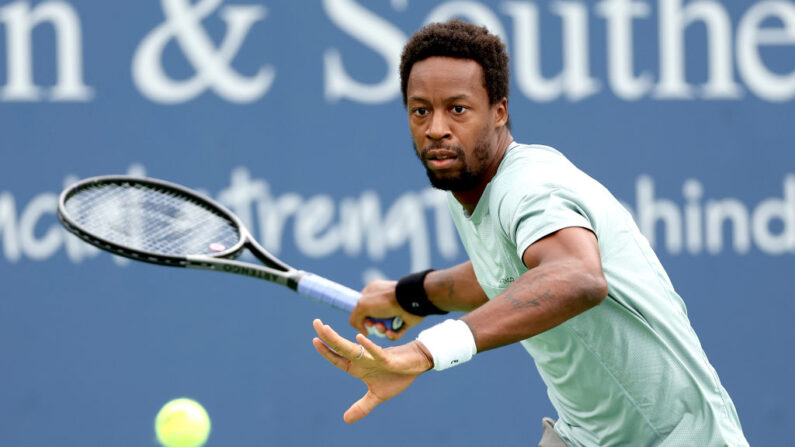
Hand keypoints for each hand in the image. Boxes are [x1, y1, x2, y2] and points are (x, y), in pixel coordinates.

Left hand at [312, 319, 432, 422]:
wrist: (416, 365)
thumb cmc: (396, 376)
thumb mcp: (377, 396)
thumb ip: (362, 407)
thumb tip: (346, 420)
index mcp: (358, 367)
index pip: (338, 359)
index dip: (326, 351)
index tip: (315, 340)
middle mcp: (363, 359)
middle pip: (341, 347)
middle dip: (327, 336)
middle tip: (316, 322)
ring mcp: (374, 357)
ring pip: (353, 348)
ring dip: (339, 338)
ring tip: (326, 329)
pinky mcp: (388, 359)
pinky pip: (377, 352)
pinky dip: (368, 346)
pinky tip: (359, 338)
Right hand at [350, 279, 424, 339]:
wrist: (409, 301)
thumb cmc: (385, 300)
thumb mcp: (362, 305)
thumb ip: (354, 317)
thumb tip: (362, 330)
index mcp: (373, 292)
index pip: (362, 306)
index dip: (361, 316)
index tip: (363, 320)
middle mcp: (383, 301)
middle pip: (372, 319)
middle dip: (372, 325)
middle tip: (373, 325)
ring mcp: (394, 311)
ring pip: (383, 328)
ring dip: (381, 331)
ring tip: (384, 328)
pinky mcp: (403, 321)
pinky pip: (395, 333)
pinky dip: (392, 335)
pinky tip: (390, 332)